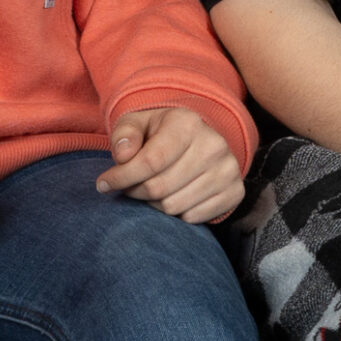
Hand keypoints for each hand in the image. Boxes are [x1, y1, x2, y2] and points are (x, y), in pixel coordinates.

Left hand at [94, 106, 243, 223]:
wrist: (196, 139)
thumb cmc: (159, 132)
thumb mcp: (137, 123)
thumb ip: (124, 135)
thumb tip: (123, 156)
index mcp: (188, 123)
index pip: (150, 161)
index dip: (122, 177)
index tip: (103, 184)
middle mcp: (213, 145)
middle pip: (160, 188)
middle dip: (135, 191)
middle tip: (127, 187)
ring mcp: (228, 170)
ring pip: (175, 206)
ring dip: (153, 204)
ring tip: (149, 190)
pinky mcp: (236, 191)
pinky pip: (194, 217)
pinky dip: (176, 214)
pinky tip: (172, 196)